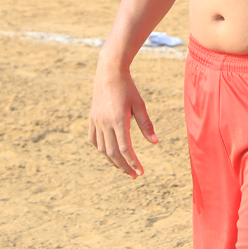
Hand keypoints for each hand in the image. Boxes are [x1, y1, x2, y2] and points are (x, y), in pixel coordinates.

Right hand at [88, 63, 157, 177]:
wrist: (109, 72)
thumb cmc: (128, 88)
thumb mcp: (139, 105)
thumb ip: (146, 125)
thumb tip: (155, 143)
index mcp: (118, 120)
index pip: (125, 149)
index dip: (133, 162)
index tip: (141, 172)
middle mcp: (105, 123)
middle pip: (113, 153)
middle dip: (124, 167)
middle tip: (134, 175)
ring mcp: (96, 121)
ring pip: (102, 149)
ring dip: (113, 161)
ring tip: (123, 167)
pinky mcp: (92, 119)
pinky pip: (94, 140)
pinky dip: (101, 149)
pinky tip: (108, 154)